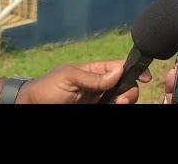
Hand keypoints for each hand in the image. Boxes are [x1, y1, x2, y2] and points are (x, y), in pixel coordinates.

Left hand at [16, 60, 151, 103]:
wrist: (31, 107)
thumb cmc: (47, 88)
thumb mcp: (69, 76)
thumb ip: (94, 76)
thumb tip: (119, 71)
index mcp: (96, 72)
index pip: (121, 67)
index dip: (135, 69)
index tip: (146, 77)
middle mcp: (101, 87)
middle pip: (127, 86)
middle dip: (130, 91)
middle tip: (122, 100)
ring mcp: (99, 101)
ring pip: (123, 100)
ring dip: (126, 101)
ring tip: (118, 105)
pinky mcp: (96, 110)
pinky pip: (113, 107)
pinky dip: (118, 106)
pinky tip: (115, 106)